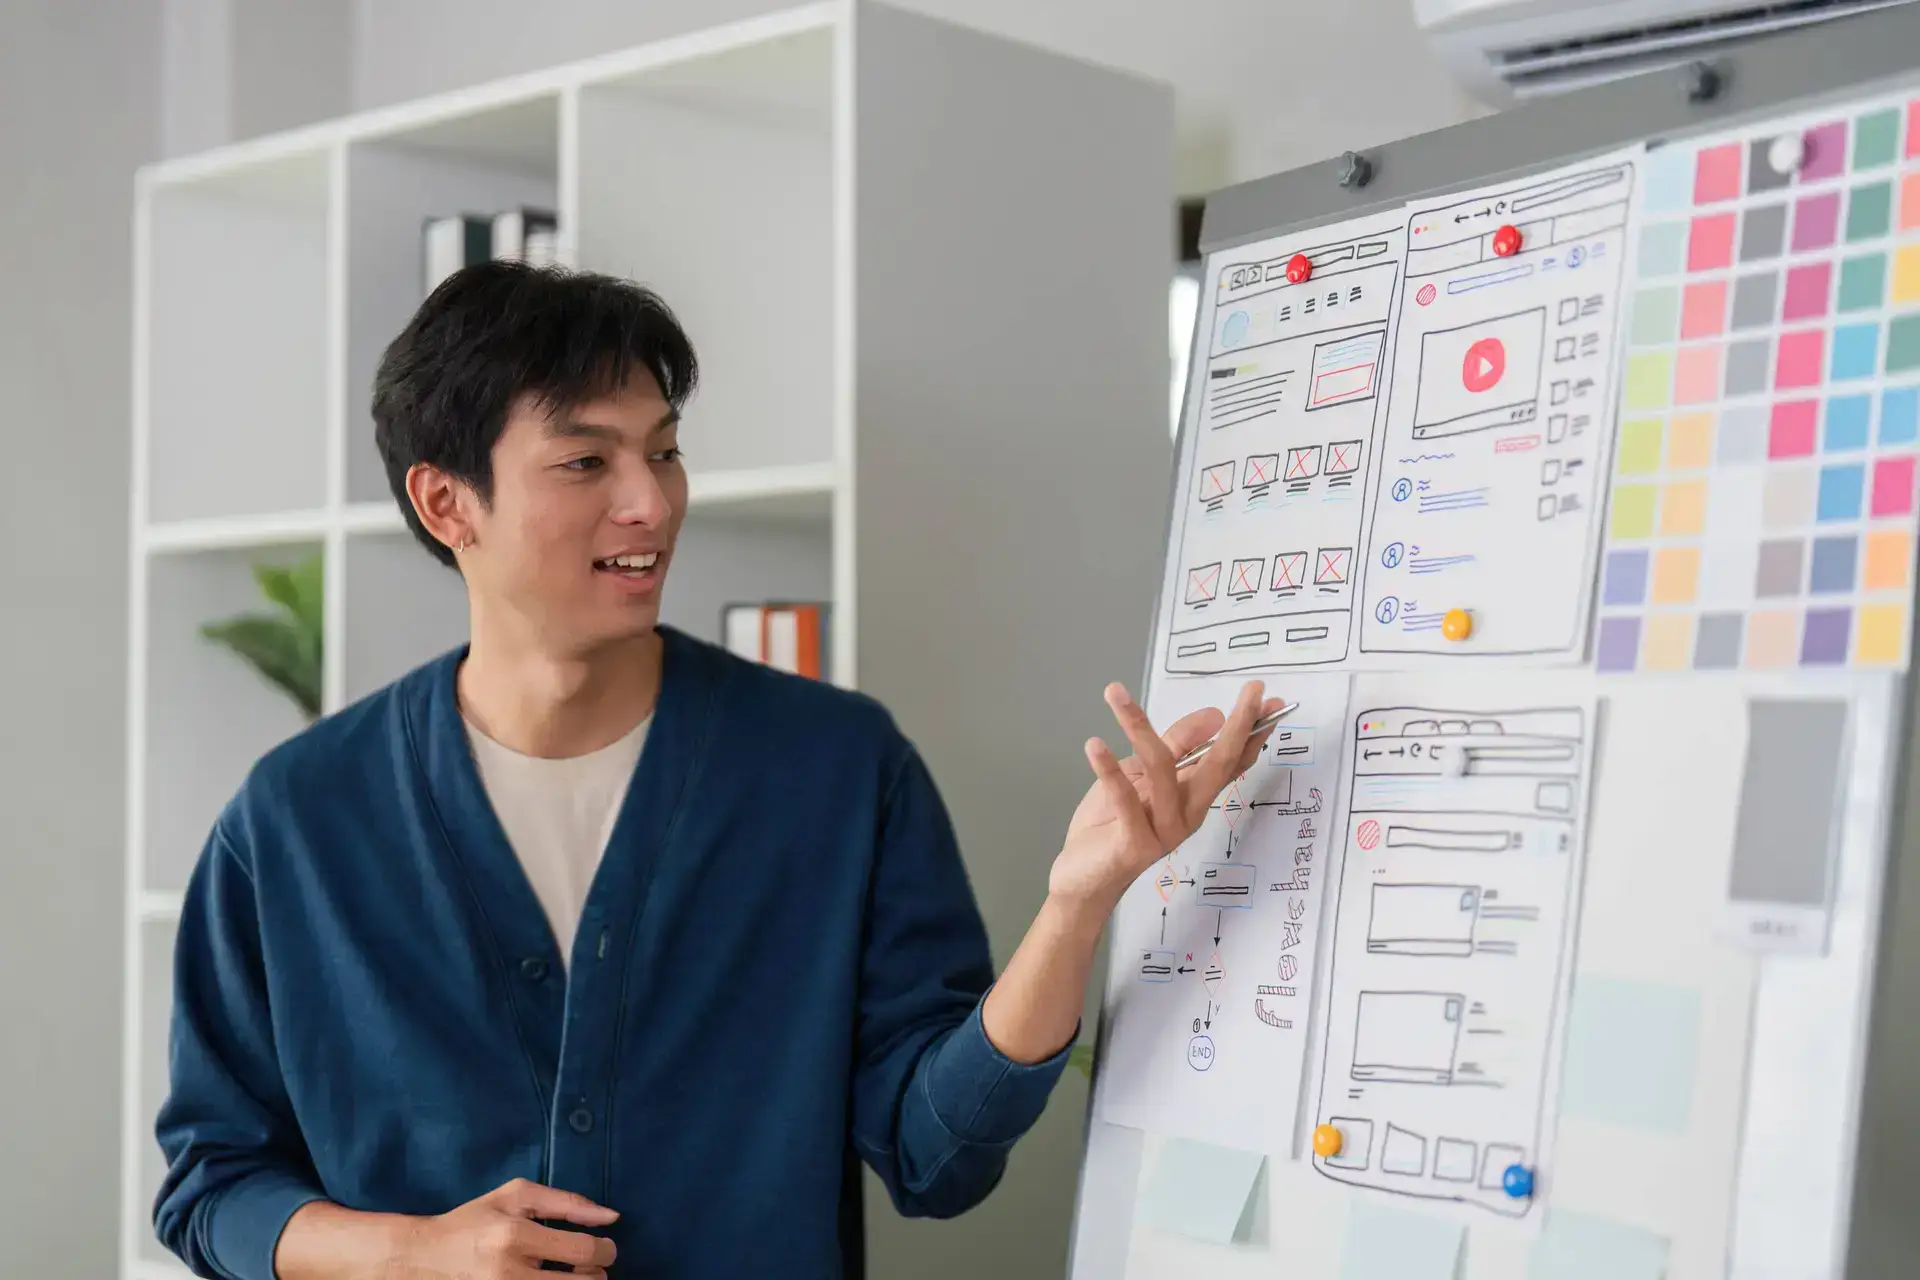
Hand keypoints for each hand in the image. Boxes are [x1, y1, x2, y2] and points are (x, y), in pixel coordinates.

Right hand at [389, 1178, 618, 1277]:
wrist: (424, 1258)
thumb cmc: (474, 1221)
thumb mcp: (515, 1197)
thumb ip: (566, 1202)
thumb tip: (612, 1216)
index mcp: (514, 1237)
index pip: (583, 1252)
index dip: (606, 1250)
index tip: (605, 1246)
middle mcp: (509, 1274)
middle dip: (597, 1274)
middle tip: (589, 1265)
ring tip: (573, 1275)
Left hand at [1049, 680, 1282, 918]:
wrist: (1084, 879)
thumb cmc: (1114, 823)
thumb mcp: (1143, 775)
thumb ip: (1175, 746)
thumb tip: (1215, 714)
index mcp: (1193, 796)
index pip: (1232, 760)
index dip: (1252, 730)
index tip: (1270, 698)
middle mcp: (1188, 813)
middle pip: (1218, 765)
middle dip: (1238, 727)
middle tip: (1252, 691)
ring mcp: (1164, 830)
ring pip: (1162, 771)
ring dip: (1139, 728)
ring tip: (1115, 693)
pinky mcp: (1135, 843)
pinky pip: (1125, 800)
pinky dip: (1108, 770)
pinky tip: (1094, 745)